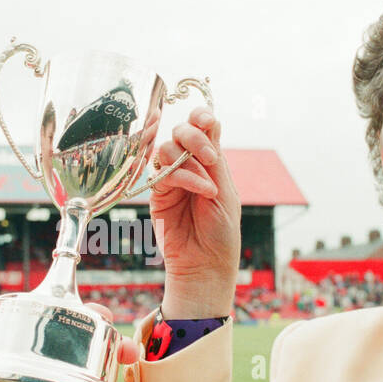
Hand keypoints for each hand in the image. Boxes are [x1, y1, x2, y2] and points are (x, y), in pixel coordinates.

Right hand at [149, 108, 240, 317]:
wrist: (206, 265)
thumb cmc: (221, 233)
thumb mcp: (225, 192)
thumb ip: (214, 160)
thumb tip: (209, 124)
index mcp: (209, 163)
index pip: (202, 128)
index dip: (201, 116)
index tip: (207, 119)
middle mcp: (189, 166)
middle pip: (181, 131)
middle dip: (194, 137)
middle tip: (211, 157)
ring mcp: (171, 179)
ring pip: (167, 148)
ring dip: (190, 160)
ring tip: (208, 187)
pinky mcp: (157, 194)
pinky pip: (163, 172)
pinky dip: (184, 176)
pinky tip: (201, 190)